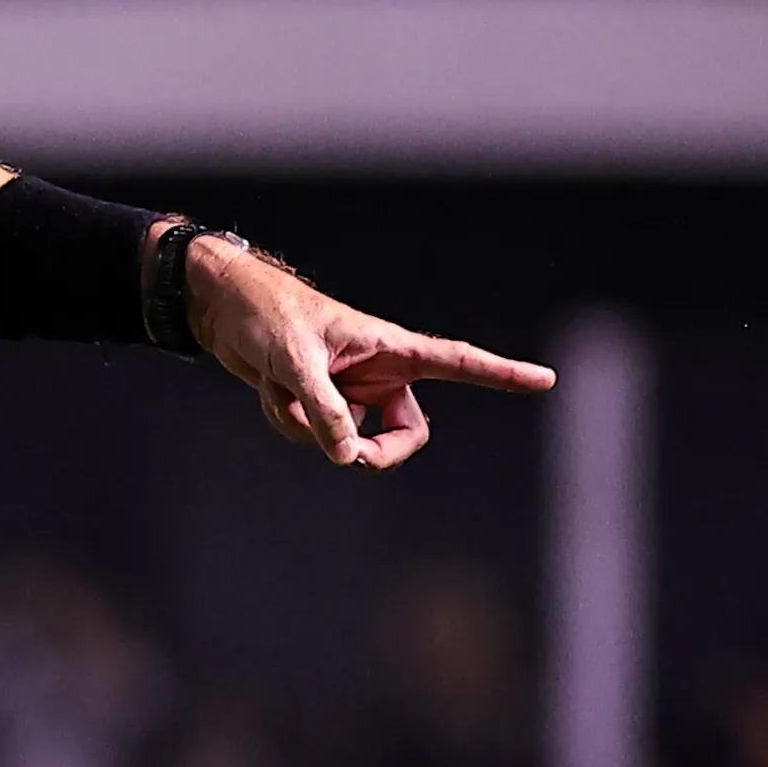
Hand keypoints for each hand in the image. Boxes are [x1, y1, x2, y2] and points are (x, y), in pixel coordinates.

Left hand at [185, 236, 555, 469]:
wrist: (223, 307)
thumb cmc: (266, 315)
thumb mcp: (293, 361)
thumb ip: (323, 409)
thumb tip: (349, 458)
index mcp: (389, 347)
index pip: (457, 361)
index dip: (500, 374)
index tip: (544, 380)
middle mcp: (376, 371)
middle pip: (405, 435)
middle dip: (379, 453)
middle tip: (351, 459)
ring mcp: (348, 388)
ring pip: (347, 439)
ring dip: (306, 424)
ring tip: (277, 384)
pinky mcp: (318, 400)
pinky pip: (310, 433)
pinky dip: (283, 416)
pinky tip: (264, 385)